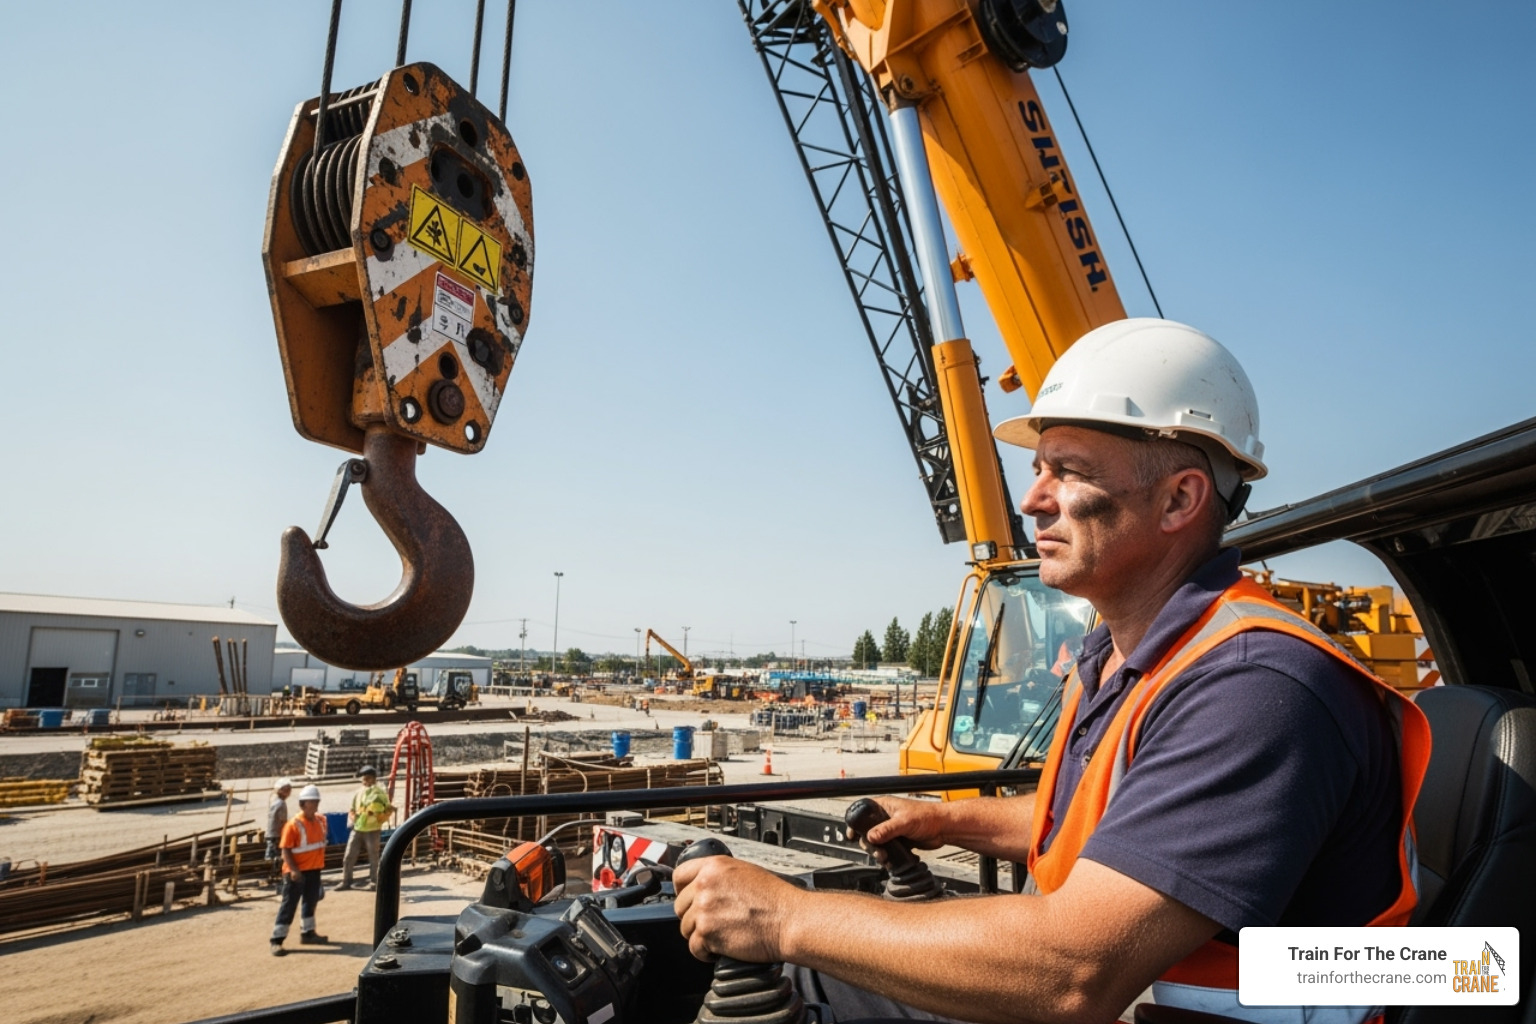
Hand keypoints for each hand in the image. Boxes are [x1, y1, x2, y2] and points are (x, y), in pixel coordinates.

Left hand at [673, 855, 797, 963]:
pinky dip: (705, 953)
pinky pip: (694, 948)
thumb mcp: (744, 872)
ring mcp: (704, 909)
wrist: (790, 920)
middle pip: (680, 906)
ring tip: (721, 935)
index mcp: (713, 866)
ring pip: (686, 928)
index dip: (683, 890)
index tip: (689, 899)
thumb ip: (718, 877)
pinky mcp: (708, 933)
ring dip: (701, 935)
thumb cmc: (775, 899)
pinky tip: (720, 948)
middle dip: (693, 916)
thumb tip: (703, 887)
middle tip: (713, 922)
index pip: (679, 875)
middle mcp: (705, 885)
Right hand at [848, 796, 946, 854]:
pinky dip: (888, 855)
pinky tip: (892, 859)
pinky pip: (887, 849)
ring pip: (877, 843)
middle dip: (869, 843)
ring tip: (884, 857)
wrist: (943, 828)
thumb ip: (887, 829)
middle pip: (868, 832)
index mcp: (885, 806)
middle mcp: (886, 818)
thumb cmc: (928, 816)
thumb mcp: (904, 822)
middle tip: (875, 850)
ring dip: (878, 852)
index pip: (863, 813)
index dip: (855, 823)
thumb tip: (870, 836)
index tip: (851, 834)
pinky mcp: (899, 841)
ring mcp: (892, 830)